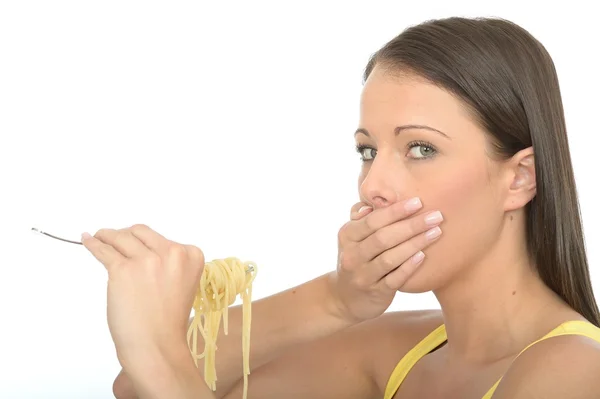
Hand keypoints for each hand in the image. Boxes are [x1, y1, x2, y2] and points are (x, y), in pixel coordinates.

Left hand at [81, 224, 204, 368]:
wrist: (157, 345)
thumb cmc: (167, 321)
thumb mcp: (181, 283)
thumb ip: (168, 263)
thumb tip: (138, 248)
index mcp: (191, 255)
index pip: (164, 238)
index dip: (147, 243)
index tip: (137, 248)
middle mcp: (172, 253)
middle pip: (141, 232)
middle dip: (126, 234)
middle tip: (115, 238)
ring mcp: (147, 260)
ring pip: (120, 237)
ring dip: (107, 235)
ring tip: (99, 236)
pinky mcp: (123, 269)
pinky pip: (104, 250)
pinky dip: (93, 243)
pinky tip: (87, 240)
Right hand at [331, 198, 442, 321]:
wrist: (343, 297)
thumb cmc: (356, 259)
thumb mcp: (351, 237)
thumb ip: (362, 218)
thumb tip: (374, 202)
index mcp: (347, 236)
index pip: (372, 220)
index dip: (395, 211)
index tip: (418, 201)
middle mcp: (352, 255)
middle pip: (383, 237)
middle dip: (412, 225)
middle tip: (436, 215)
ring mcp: (363, 276)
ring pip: (390, 258)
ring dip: (415, 243)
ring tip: (436, 232)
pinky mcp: (375, 292)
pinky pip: (394, 279)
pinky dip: (409, 267)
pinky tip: (423, 256)